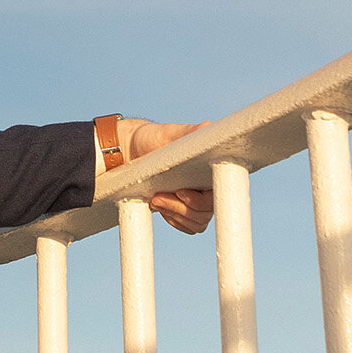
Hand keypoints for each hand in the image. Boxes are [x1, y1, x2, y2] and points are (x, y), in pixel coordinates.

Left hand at [120, 119, 212, 233]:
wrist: (131, 150)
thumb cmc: (151, 138)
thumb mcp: (167, 134)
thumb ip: (188, 132)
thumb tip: (207, 127)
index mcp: (211, 166)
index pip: (220, 192)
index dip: (202, 199)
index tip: (180, 193)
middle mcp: (209, 183)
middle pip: (207, 212)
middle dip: (180, 208)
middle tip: (157, 197)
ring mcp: (199, 198)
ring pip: (197, 222)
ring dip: (175, 215)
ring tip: (155, 199)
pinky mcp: (186, 208)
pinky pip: (188, 226)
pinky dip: (174, 220)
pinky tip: (160, 206)